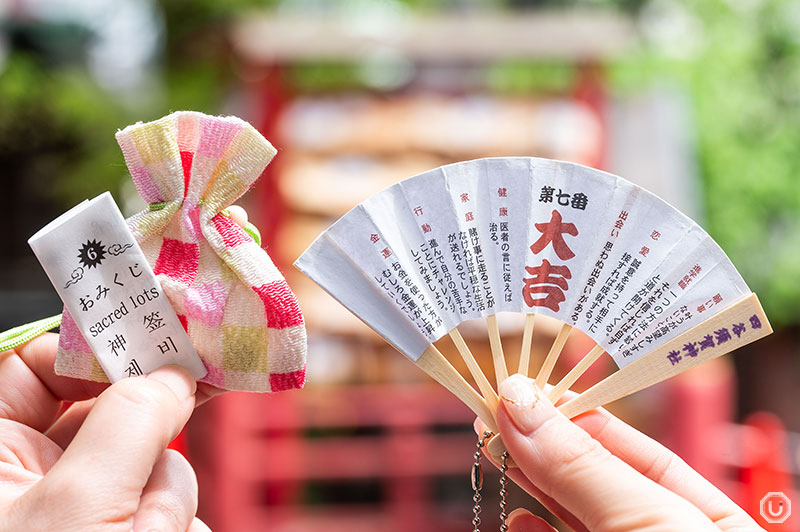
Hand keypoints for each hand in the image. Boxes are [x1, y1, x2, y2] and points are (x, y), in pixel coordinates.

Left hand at [0, 335, 209, 530]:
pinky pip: (167, 500)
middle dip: (147, 439)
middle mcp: (40, 474)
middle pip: (113, 414)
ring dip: (162, 498)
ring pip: (152, 461)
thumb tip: (174, 377)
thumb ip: (130, 424)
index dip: (91, 354)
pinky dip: (172, 521)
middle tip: (183, 416)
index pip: (34, 367)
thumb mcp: (80, 501)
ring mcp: (89, 507)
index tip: (153, 350)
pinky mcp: (127, 526)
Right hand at [477, 374, 763, 531]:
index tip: (521, 386)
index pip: (632, 445)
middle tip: (490, 405)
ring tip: (493, 444)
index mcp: (707, 515)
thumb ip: (584, 467)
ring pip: (569, 510)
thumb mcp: (649, 522)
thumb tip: (520, 400)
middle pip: (594, 475)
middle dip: (540, 439)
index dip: (574, 411)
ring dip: (527, 479)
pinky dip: (530, 528)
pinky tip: (515, 513)